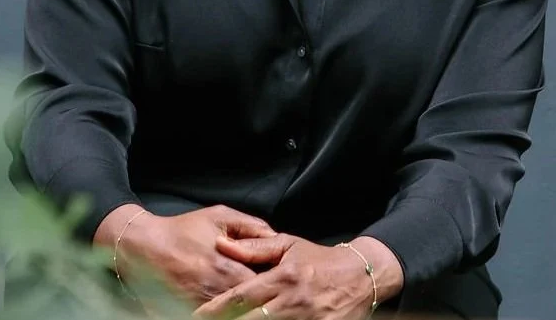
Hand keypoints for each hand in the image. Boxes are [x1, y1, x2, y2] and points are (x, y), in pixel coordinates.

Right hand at [100, 204, 276, 305]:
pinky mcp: (186, 313)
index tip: (283, 278)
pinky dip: (225, 311)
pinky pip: (213, 316)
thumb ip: (251, 226)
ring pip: (233, 313)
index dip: (275, 282)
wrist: (144, 247)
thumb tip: (276, 236)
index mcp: (228, 267)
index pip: (264, 284)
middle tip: (272, 293)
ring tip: (254, 300)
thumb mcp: (220, 216)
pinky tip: (230, 306)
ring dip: (244, 307)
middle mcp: (216, 291)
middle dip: (263, 298)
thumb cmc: (184, 229)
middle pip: (250, 303)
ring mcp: (201, 306)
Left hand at [195, 234, 402, 319]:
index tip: (194, 315)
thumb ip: (255, 248)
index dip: (216, 309)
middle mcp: (293, 300)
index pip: (241, 296)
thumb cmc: (319, 260)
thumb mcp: (289, 245)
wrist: (361, 275)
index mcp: (283, 276)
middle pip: (251, 319)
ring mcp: (307, 318)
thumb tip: (221, 243)